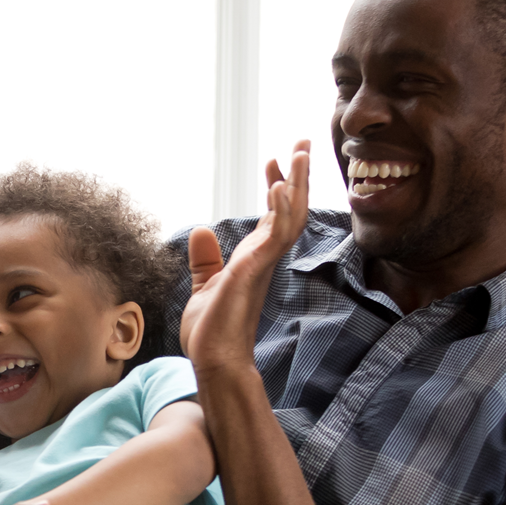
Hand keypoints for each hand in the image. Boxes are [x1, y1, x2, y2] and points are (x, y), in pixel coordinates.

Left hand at [179, 140, 310, 373]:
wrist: (213, 360)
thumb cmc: (212, 332)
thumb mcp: (204, 287)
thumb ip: (206, 260)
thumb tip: (203, 231)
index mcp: (254, 259)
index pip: (272, 216)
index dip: (278, 188)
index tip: (275, 162)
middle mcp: (264, 258)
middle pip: (290, 209)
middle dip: (297, 176)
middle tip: (303, 143)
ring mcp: (262, 263)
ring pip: (290, 216)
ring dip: (296, 184)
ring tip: (299, 152)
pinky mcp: (254, 270)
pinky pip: (274, 235)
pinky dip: (279, 210)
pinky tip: (278, 187)